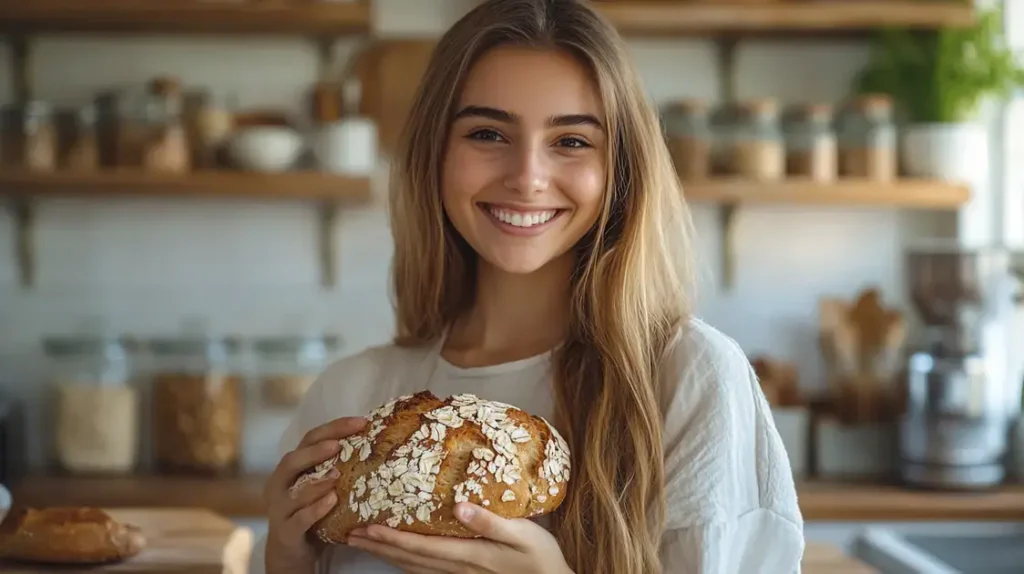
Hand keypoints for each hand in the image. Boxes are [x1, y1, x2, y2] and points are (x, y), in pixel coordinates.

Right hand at [264, 416, 367, 572]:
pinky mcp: (285, 532)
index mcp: (291, 468)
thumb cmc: (311, 512)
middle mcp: (280, 484)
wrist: (292, 551)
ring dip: (316, 481)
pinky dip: (315, 509)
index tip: (361, 422)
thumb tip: (375, 443)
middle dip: (315, 451)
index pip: (309, 439)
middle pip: (292, 461)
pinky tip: (332, 501)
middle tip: (338, 444)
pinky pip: (298, 519)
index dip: (333, 428)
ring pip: (293, 491)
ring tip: (337, 473)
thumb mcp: (322, 487)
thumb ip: (336, 467)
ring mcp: (280, 509)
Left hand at [347, 502, 572, 573]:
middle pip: (409, 559)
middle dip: (378, 546)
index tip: (366, 527)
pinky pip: (425, 572)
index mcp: (468, 554)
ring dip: (386, 556)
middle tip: (350, 534)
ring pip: (413, 567)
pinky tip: (396, 558)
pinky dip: (405, 564)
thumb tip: (458, 504)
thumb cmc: (540, 557)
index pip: (421, 546)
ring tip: (363, 544)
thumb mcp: (522, 533)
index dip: (391, 537)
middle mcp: (458, 568)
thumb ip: (489, 520)